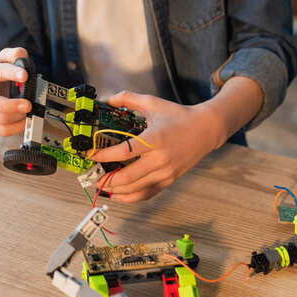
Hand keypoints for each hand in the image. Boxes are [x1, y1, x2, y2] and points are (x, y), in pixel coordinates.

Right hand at [0, 47, 31, 135]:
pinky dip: (16, 128)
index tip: (25, 75)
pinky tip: (25, 121)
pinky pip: (1, 130)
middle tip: (28, 105)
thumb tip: (22, 56)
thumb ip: (14, 54)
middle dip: (10, 105)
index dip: (11, 73)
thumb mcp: (4, 58)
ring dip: (17, 117)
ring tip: (29, 111)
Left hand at [91, 90, 224, 202]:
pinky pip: (145, 194)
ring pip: (134, 189)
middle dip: (103, 178)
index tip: (90, 155)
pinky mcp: (169, 181)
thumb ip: (127, 99)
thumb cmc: (178, 116)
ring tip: (98, 184)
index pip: (123, 152)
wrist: (206, 129)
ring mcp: (165, 173)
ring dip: (113, 189)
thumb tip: (105, 100)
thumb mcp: (152, 103)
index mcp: (154, 139)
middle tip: (89, 175)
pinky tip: (116, 194)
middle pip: (126, 177)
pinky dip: (128, 197)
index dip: (103, 155)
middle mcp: (160, 160)